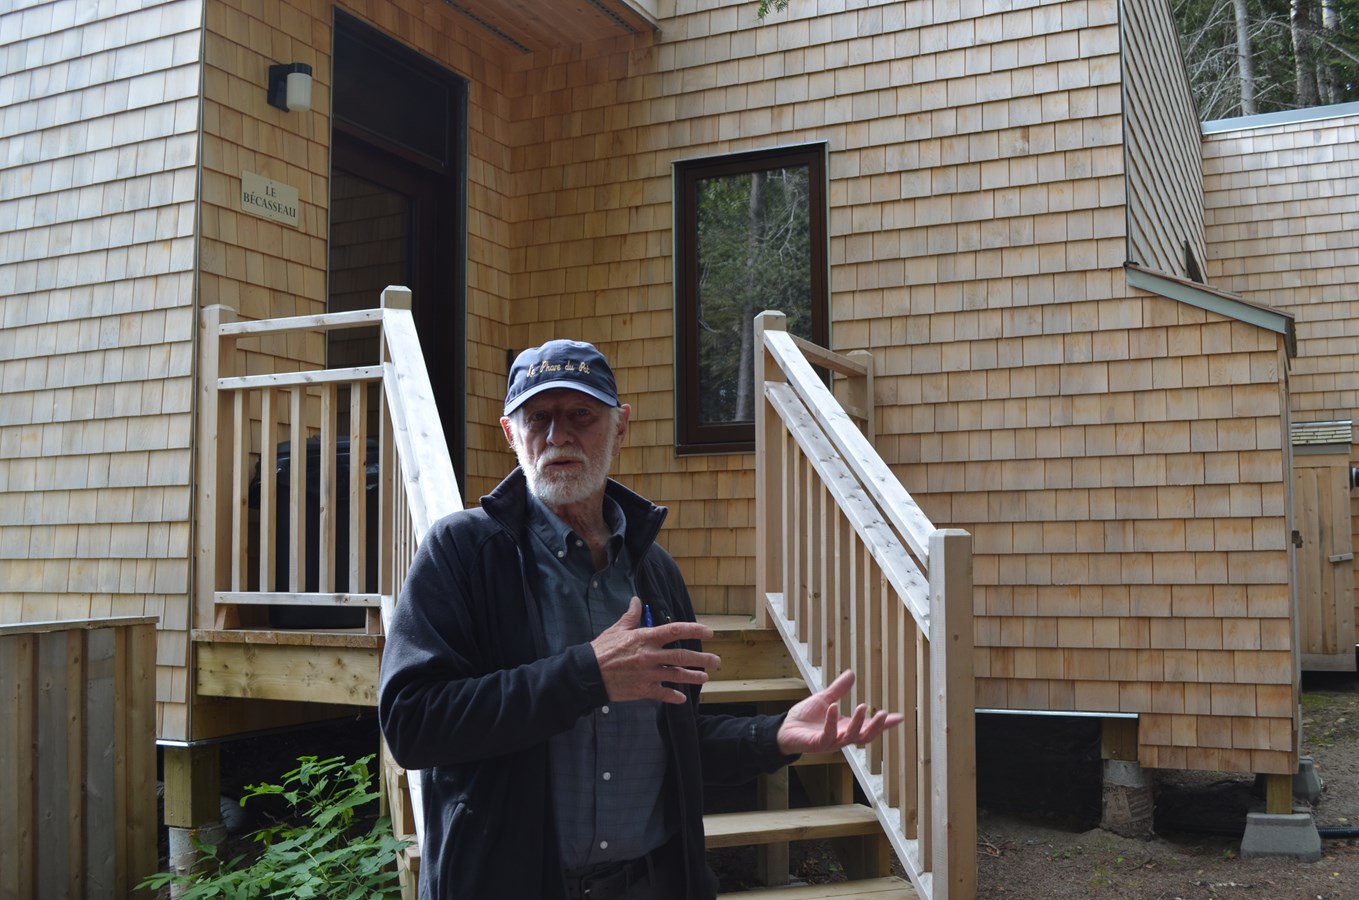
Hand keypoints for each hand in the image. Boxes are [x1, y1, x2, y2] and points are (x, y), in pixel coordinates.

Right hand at [591, 598, 721, 703]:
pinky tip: (682, 698)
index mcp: (645, 638)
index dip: (693, 630)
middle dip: (702, 658)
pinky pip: (662, 693)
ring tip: (705, 678)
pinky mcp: (642, 689)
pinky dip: (674, 696)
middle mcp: (650, 656)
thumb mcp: (616, 629)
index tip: (709, 632)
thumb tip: (637, 600)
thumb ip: (631, 616)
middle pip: (682, 656)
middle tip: (717, 661)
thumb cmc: (601, 650)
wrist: (588, 674)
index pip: (674, 630)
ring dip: (693, 677)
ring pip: (676, 675)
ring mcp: (648, 674)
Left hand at [776, 669, 904, 755]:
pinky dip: (832, 721)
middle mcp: (841, 737)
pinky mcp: (817, 743)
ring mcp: (830, 742)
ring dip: (857, 723)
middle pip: (865, 736)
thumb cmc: (805, 718)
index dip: (885, 724)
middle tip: (884, 713)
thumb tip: (851, 673)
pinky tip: (834, 707)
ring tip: (862, 706)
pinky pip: (828, 734)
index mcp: (846, 727)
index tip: (900, 717)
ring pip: (849, 737)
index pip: (869, 728)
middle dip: (876, 727)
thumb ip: (839, 689)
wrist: (784, 729)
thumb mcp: (825, 699)